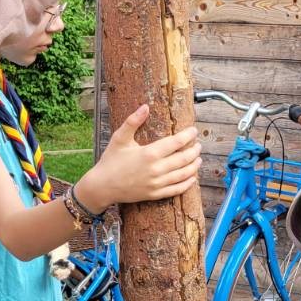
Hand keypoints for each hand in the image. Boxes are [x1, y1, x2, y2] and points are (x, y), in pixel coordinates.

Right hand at [77, 103, 200, 210]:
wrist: (102, 186)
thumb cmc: (110, 160)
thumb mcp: (119, 138)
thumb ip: (133, 121)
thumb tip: (145, 106)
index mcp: (149, 153)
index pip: (176, 143)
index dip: (188, 136)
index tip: (194, 131)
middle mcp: (156, 169)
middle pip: (184, 159)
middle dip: (194, 151)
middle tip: (199, 145)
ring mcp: (157, 184)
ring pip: (183, 174)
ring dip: (194, 166)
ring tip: (199, 159)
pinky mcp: (155, 195)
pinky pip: (177, 189)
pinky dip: (187, 183)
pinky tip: (192, 177)